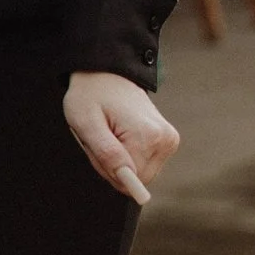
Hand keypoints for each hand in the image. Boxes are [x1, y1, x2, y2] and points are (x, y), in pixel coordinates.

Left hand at [64, 70, 178, 205]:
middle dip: (112, 164)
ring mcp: (169, 141)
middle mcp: (165, 140)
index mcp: (148, 136)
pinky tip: (119, 133)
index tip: (97, 146)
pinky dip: (127, 154)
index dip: (106, 168)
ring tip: (109, 133)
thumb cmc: (90, 95)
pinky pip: (144, 163)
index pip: (127, 180)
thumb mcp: (85, 122)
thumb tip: (126, 179)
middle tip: (100, 137)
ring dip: (118, 159)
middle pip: (136, 178)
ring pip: (139, 172)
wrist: (105, 73)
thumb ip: (106, 153)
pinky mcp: (167, 141)